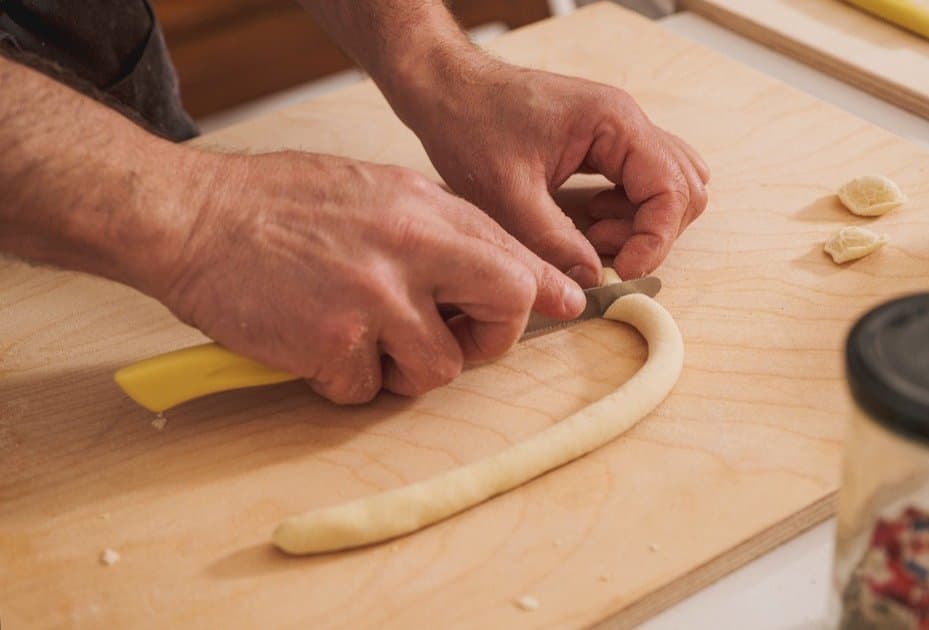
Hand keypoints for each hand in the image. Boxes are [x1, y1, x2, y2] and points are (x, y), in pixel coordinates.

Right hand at [145, 150, 585, 403]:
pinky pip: (368, 392)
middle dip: (493, 340)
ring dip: (409, 370)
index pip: (513, 256)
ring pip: (439, 369)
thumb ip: (435, 227)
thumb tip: (490, 266)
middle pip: (506, 308)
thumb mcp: (373, 190)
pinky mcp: (332, 345)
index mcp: (422, 209)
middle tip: (460, 341)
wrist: (193, 216)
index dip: (543, 290)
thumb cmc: (279, 202)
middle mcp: (409, 251)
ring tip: (367, 343)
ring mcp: (372, 300)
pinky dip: (349, 381)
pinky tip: (317, 346)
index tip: (564, 307)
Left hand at [397, 58, 709, 282]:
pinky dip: (624, 212)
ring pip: (666, 186)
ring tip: (587, 238)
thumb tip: (591, 281)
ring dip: (639, 223)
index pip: (671, 189)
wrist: (445, 92)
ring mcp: (616, 132)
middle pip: (682, 188)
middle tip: (600, 255)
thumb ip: (553, 242)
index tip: (621, 272)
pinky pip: (638, 182)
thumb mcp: (508, 196)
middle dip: (650, 233)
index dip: (654, 240)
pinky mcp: (601, 145)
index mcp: (614, 123)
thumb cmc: (471, 125)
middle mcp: (626, 123)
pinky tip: (585, 224)